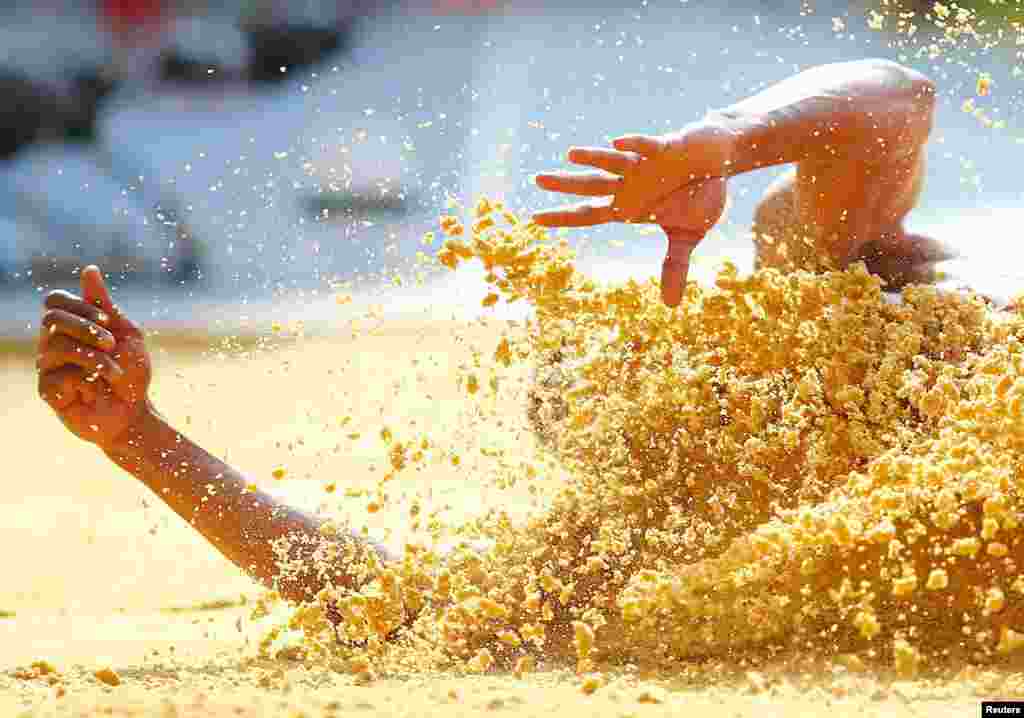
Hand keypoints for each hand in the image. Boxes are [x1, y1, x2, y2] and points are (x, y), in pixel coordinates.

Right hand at [37, 265, 152, 450]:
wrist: (135, 411)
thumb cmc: (132, 372)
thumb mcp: (125, 333)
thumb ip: (105, 305)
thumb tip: (89, 270)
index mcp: (70, 327)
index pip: (53, 300)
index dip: (79, 305)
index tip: (106, 319)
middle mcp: (53, 343)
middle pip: (51, 318)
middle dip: (86, 327)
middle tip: (111, 343)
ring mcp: (48, 367)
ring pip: (55, 345)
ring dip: (93, 355)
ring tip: (113, 370)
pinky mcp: (48, 391)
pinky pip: (58, 374)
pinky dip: (86, 377)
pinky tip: (99, 387)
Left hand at [532, 125, 730, 305]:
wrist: (720, 161)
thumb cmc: (699, 195)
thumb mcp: (688, 235)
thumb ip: (675, 265)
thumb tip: (670, 306)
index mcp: (629, 206)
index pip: (589, 213)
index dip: (564, 217)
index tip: (535, 219)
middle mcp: (630, 184)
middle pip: (592, 185)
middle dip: (566, 184)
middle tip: (537, 180)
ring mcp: (645, 165)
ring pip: (613, 162)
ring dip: (594, 158)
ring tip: (571, 155)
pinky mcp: (666, 147)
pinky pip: (647, 146)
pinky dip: (633, 144)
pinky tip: (616, 142)